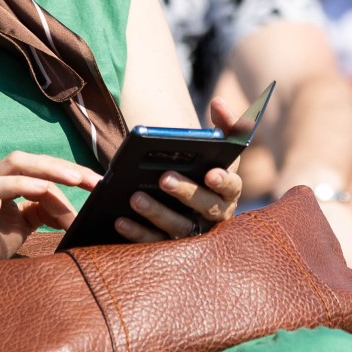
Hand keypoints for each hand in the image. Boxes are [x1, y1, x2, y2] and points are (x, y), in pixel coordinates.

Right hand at [0, 152, 100, 264]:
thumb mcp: (22, 225)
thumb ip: (44, 212)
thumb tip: (76, 210)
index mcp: (4, 178)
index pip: (43, 167)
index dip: (72, 173)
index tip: (99, 185)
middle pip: (34, 159)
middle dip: (67, 168)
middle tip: (95, 180)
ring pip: (18, 163)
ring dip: (50, 170)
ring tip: (77, 180)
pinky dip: (24, 184)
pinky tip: (45, 190)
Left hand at [113, 99, 245, 242]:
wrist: (183, 201)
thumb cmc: (201, 170)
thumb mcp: (213, 150)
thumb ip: (222, 125)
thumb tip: (218, 102)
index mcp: (227, 191)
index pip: (231, 186)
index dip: (223, 181)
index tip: (211, 173)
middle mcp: (214, 216)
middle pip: (205, 209)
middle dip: (186, 193)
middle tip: (164, 178)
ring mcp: (192, 234)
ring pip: (179, 228)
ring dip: (157, 213)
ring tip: (135, 197)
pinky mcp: (169, 249)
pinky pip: (153, 243)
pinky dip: (137, 232)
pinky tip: (120, 219)